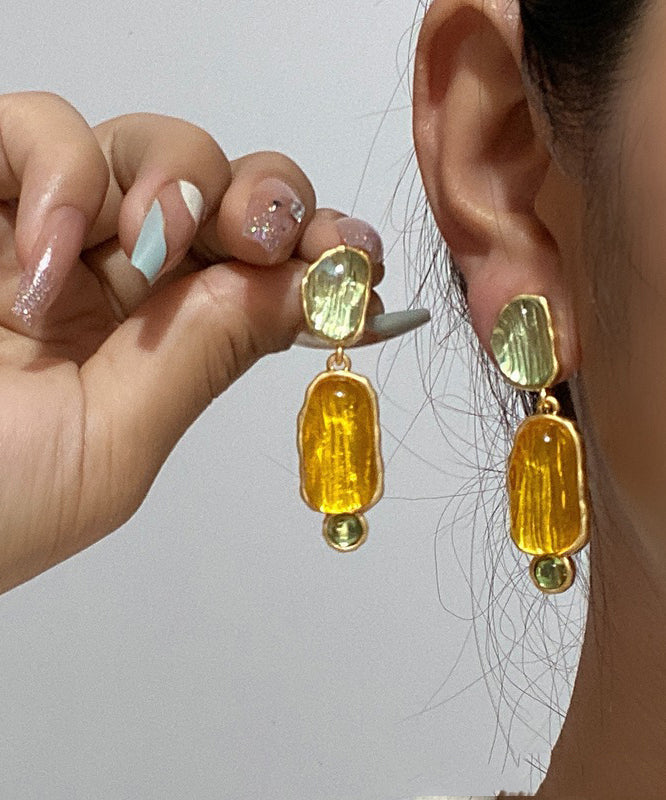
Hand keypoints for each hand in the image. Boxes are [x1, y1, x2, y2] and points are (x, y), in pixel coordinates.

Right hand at [0, 92, 428, 593]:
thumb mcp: (112, 450)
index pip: (264, 282)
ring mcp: (50, 230)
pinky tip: (46, 251)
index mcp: (161, 349)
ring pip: (156, 149)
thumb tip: (305, 296)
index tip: (361, 262)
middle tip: (263, 235)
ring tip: (140, 251)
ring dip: (176, 185)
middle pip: (231, 198)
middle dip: (268, 202)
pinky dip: (63, 169)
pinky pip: (42, 128)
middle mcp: (118, 283)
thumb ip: (202, 363)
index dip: (319, 262)